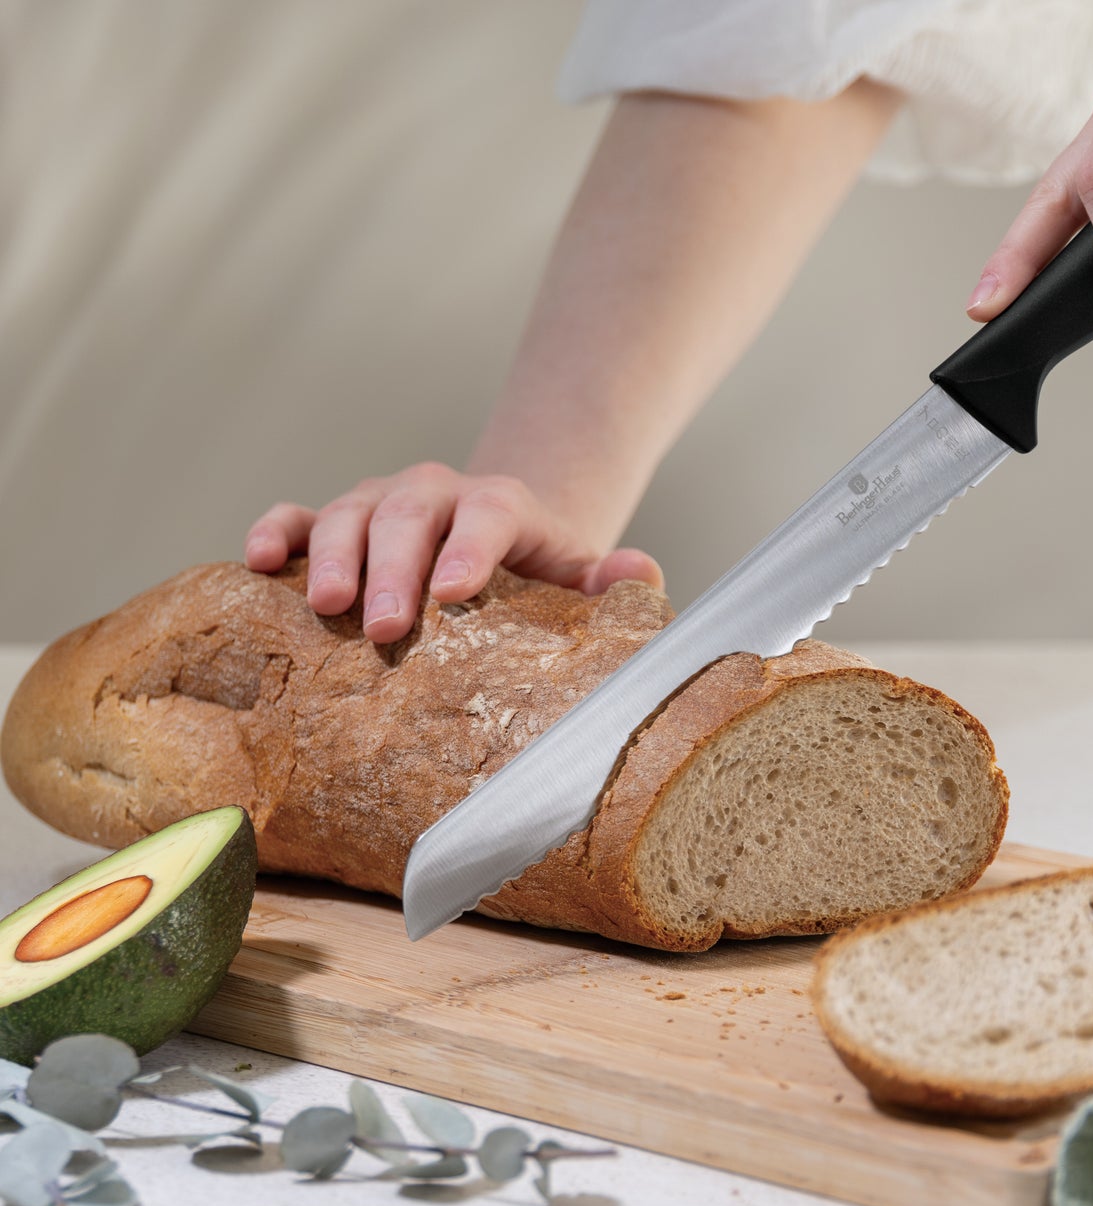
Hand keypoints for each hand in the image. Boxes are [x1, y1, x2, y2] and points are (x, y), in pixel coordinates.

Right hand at [244, 463, 662, 643]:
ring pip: (348, 512)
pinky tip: (255, 561)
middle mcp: (436, 495)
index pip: (490, 515)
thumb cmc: (538, 578)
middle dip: (394, 569)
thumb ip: (613, 582)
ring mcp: (379, 503)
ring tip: (325, 606)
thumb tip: (639, 573)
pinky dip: (274, 531)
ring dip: (331, 555)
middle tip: (385, 627)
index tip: (455, 595)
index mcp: (501, 507)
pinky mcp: (334, 521)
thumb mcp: (582, 578)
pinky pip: (298, 515)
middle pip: (410, 517)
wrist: (497, 545)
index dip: (472, 548)